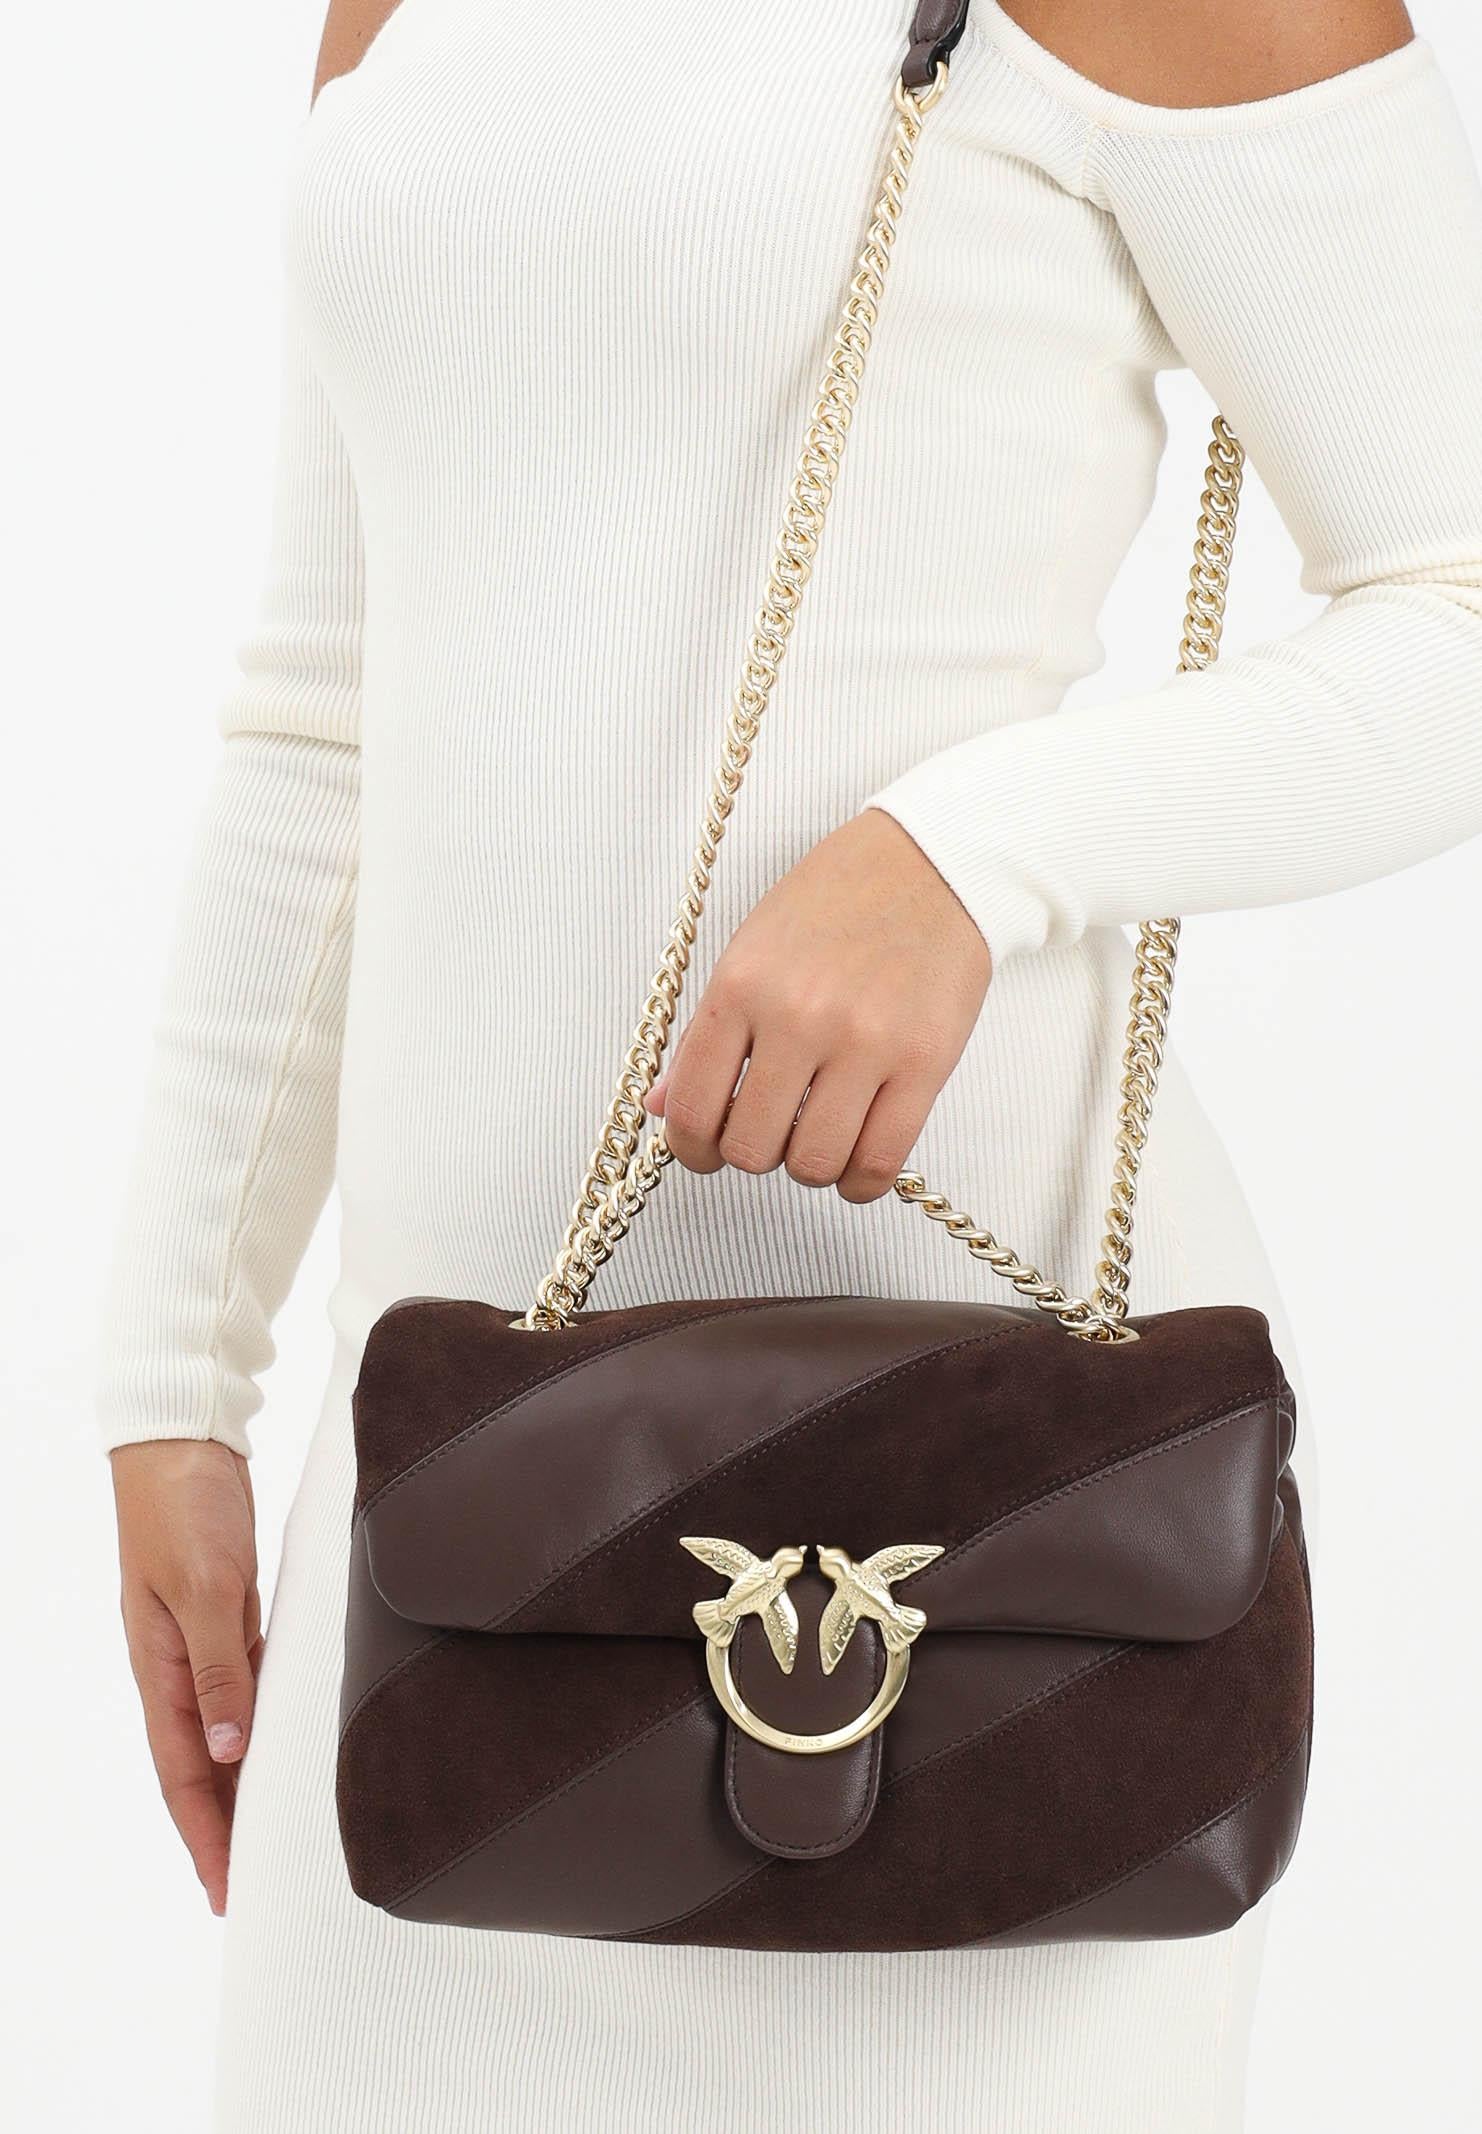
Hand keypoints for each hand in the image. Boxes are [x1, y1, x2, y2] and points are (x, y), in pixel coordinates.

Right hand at [111, 1439, 261, 1915]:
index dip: (204, 1834)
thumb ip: (218, 1665)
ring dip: (245, 1778)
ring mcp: (201, 1638)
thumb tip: (229, 1746)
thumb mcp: (203, 1586)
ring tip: (274, 1828)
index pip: (182, 1773)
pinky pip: (244, 1683)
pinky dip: (261, 1720)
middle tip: (255, 1882)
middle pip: (201, 1763)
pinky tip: (286, 1739)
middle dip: (223, 1825)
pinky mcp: (226, 1612)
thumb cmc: (182, 1505)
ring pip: (224, 1728)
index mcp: (159, 1667)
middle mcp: (177, 1663)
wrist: (181, 1440)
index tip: (226, 1891)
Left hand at [646, 808, 989, 1200]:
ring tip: (817, 1139)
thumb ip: (706, 1033)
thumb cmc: (835, 902)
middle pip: (749, 1149)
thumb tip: (662, 1107)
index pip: (690, 1108)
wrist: (930, 863)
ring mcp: (865, 1043)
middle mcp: (798, 1017)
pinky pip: (879, 1161)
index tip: (704, 1151)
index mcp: (740, 987)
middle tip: (769, 1134)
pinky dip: (860, 1180)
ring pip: (813, 1164)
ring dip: (808, 1168)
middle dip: (752, 1154)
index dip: (691, 1149)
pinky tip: (856, 1160)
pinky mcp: (924, 1063)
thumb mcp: (750, 951)